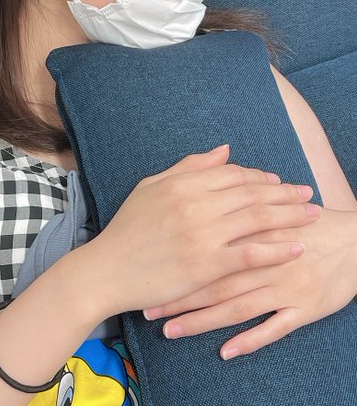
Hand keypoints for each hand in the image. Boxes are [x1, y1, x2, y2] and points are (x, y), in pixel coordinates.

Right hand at [85, 143, 321, 318]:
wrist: (107, 269)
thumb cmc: (127, 228)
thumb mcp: (151, 187)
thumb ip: (188, 167)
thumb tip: (223, 150)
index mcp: (183, 183)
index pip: (233, 174)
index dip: (260, 177)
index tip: (278, 183)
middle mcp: (196, 204)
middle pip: (252, 194)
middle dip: (285, 193)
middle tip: (308, 194)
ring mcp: (202, 234)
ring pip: (257, 219)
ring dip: (290, 216)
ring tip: (312, 215)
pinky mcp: (206, 265)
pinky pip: (250, 254)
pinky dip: (276, 250)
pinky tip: (296, 247)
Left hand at [144, 206, 356, 359]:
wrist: (354, 242)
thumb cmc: (307, 222)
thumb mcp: (272, 202)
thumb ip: (238, 195)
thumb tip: (207, 181)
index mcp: (252, 231)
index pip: (206, 247)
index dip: (175, 261)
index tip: (147, 274)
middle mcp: (264, 259)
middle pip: (215, 279)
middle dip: (179, 295)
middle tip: (148, 309)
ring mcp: (283, 286)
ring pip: (236, 306)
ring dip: (202, 320)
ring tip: (171, 330)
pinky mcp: (303, 308)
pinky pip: (274, 328)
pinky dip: (251, 339)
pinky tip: (226, 351)